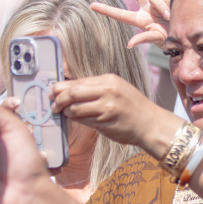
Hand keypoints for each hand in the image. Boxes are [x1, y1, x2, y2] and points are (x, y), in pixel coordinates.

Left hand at [49, 74, 182, 156]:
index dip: (60, 88)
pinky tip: (76, 119)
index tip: (52, 93)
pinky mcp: (105, 122)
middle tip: (52, 105)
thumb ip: (95, 88)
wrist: (150, 123)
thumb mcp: (116, 89)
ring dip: (66, 112)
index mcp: (108, 80)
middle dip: (58, 99)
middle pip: (72, 93)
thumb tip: (69, 91)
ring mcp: (106, 107)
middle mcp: (107, 91)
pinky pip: (83, 120)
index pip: (77, 82)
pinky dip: (76, 120)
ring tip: (65, 113)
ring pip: (75, 109)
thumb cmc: (132, 107)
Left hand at [90, 0, 170, 47]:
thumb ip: (143, 39)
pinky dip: (168, 2)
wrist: (185, 35)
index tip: (91, 5)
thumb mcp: (155, 39)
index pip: (119, 14)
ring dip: (160, 5)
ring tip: (168, 16)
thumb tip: (129, 44)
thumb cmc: (168, 40)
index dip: (106, 9)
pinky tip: (173, 10)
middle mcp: (146, 8)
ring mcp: (156, 3)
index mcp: (139, 20)